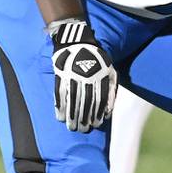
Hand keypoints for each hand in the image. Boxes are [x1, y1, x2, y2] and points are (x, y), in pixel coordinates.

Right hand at [49, 19, 117, 133]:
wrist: (77, 43)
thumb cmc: (97, 60)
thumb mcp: (110, 71)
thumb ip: (111, 90)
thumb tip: (108, 111)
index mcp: (101, 76)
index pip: (100, 99)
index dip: (97, 114)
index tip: (96, 124)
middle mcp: (87, 78)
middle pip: (86, 102)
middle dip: (84, 118)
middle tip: (83, 129)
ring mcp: (73, 77)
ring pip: (73, 100)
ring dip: (72, 116)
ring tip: (72, 127)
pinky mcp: (60, 76)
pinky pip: (59, 94)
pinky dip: (60, 107)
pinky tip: (60, 117)